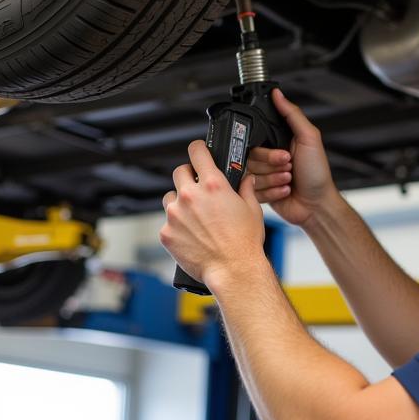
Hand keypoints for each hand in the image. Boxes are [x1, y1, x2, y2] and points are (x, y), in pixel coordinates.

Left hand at [160, 140, 266, 285]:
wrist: (233, 270)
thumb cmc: (244, 242)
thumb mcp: (252, 210)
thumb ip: (246, 189)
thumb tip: (245, 179)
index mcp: (214, 186)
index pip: (197, 152)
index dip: (198, 149)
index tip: (199, 151)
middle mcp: (191, 196)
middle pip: (180, 171)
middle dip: (189, 177)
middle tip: (199, 188)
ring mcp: (175, 215)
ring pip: (170, 197)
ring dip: (180, 202)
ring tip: (195, 216)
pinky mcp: (166, 233)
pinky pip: (167, 222)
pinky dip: (177, 226)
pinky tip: (191, 235)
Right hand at [247, 89, 338, 227]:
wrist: (317, 204)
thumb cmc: (317, 173)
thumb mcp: (309, 138)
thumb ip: (292, 114)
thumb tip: (278, 94)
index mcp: (277, 141)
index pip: (256, 139)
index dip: (268, 150)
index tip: (283, 154)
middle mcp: (268, 157)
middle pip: (251, 158)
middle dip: (274, 165)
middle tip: (290, 166)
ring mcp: (263, 175)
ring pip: (251, 175)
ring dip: (274, 179)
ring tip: (289, 179)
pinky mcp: (259, 192)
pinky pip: (253, 191)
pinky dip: (272, 192)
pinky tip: (285, 190)